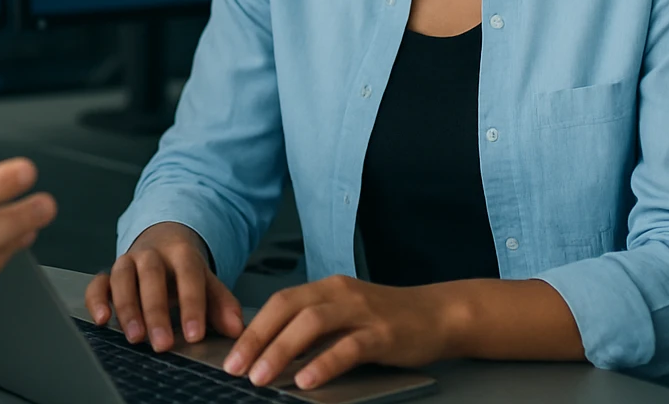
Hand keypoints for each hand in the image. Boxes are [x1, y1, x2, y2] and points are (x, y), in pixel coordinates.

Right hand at [84, 222, 243, 352]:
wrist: (162, 241)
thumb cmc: (185, 271)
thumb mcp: (208, 282)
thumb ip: (222, 304)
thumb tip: (236, 329)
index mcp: (182, 252)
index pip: (188, 275)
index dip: (192, 305)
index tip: (194, 335)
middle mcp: (152, 253)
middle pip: (152, 275)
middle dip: (156, 311)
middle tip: (163, 343)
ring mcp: (128, 262)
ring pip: (122, 277)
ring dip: (127, 308)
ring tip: (135, 337)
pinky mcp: (108, 274)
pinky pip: (98, 284)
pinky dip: (96, 300)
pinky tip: (103, 320)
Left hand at [222, 275, 453, 389]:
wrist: (439, 315)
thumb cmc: (387, 319)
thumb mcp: (345, 316)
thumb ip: (313, 329)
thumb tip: (271, 352)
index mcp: (325, 288)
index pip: (278, 302)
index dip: (251, 327)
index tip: (229, 353)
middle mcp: (339, 293)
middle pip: (287, 309)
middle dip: (256, 338)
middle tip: (234, 367)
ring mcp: (361, 312)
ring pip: (311, 324)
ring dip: (281, 350)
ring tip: (261, 376)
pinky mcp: (382, 334)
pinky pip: (348, 347)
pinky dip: (323, 364)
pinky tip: (306, 380)